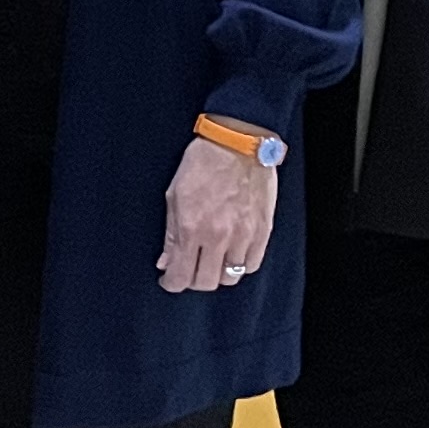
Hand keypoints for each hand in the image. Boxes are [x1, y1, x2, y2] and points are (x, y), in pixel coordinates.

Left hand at [158, 131, 277, 293]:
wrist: (239, 144)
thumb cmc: (203, 163)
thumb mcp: (174, 195)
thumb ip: (171, 234)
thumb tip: (166, 261)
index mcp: (193, 228)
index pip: (181, 275)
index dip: (172, 283)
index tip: (170, 280)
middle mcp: (219, 237)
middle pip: (207, 282)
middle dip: (193, 281)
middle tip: (188, 270)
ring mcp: (244, 236)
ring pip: (231, 278)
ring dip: (217, 274)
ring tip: (210, 261)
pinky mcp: (263, 231)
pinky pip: (251, 265)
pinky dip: (239, 266)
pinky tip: (231, 255)